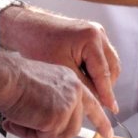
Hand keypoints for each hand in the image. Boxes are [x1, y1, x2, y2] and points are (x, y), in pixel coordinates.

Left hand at [0, 5, 120, 112]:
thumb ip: (84, 87)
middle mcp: (97, 33)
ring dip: (100, 79)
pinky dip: (94, 70)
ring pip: (108, 63)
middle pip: (112, 68)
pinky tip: (80, 79)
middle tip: (95, 103)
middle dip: (105, 86)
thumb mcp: (62, 71)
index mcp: (92, 38)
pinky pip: (99, 58)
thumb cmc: (38, 44)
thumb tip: (98, 104)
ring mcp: (95, 33)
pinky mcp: (89, 37)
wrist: (25, 27)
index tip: (113, 110)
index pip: (104, 73)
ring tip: (85, 91)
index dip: (107, 94)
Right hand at [0, 55, 111, 137]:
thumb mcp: (42, 87)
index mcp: (71, 81)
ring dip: (36, 134)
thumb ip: (54, 104)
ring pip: (60, 135)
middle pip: (74, 126)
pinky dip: (28, 133)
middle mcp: (74, 91)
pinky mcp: (58, 117)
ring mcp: (68, 105)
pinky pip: (45, 137)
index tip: (107, 134)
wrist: (5, 77)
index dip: (100, 121)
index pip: (92, 103)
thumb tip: (51, 127)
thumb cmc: (14, 79)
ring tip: (18, 123)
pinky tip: (16, 121)